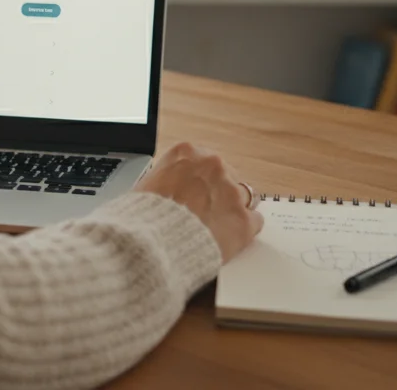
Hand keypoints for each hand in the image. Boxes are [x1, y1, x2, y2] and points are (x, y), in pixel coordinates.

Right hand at [135, 142, 263, 262]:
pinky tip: (231, 238)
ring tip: (223, 226)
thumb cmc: (141, 217)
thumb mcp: (145, 185)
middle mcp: (213, 166)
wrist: (150, 243)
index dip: (203, 180)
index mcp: (186, 153)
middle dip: (221, 193)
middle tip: (210, 212)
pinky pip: (255, 221)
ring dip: (236, 209)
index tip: (201, 191)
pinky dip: (244, 230)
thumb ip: (165, 181)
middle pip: (228, 175)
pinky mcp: (244, 221)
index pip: (205, 160)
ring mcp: (232, 193)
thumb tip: (167, 191)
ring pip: (247, 196)